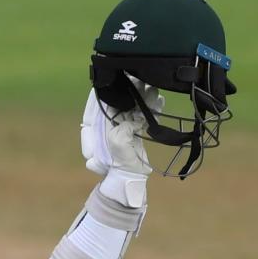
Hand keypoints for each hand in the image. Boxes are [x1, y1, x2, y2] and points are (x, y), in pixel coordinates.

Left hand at [80, 76, 163, 206]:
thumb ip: (122, 132)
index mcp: (98, 127)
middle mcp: (109, 125)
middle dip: (129, 91)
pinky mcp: (135, 132)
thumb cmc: (117, 165)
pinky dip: (151, 109)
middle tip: (140, 80)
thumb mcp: (117, 146)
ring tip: (153, 89)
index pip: (98, 104)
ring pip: (132, 107)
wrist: (128, 180)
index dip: (104, 92)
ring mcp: (122, 127)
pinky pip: (142, 116)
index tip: (113, 78)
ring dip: (143, 98)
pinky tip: (159, 101)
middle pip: (118, 102)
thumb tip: (131, 121)